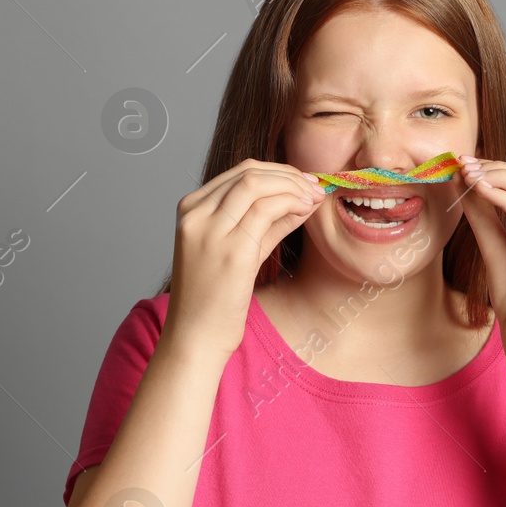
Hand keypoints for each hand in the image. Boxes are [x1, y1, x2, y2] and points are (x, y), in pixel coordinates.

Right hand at [165, 159, 325, 361]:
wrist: (196, 336)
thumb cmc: (214, 298)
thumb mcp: (239, 249)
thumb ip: (267, 222)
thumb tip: (302, 198)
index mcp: (191, 209)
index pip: (239, 172)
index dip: (278, 171)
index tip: (303, 180)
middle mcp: (196, 214)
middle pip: (248, 173)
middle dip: (289, 175)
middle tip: (314, 186)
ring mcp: (211, 231)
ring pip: (257, 185)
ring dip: (293, 187)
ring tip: (314, 198)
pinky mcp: (231, 251)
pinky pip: (266, 210)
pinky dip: (291, 203)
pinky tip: (306, 211)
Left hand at [455, 157, 505, 352]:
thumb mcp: (496, 249)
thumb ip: (486, 216)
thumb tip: (467, 182)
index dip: (505, 170)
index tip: (470, 164)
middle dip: (501, 169)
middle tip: (466, 163)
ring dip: (501, 178)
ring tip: (469, 175)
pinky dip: (505, 199)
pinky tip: (480, 193)